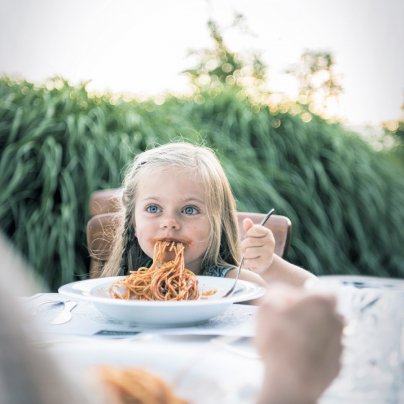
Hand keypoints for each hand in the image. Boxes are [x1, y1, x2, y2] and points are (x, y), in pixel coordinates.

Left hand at [241, 218, 274, 273]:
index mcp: (268, 233)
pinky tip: (251, 262)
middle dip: (243, 246)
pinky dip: (246, 263)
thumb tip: (246, 220)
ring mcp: (268, 252)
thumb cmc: (255, 246)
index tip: (250, 237)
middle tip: (246, 249)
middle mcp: (270, 241)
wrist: (264, 263)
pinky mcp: (265, 262)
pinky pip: (249, 261)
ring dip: (245, 255)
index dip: (248, 234)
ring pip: (248, 252)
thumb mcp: (252, 236)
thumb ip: (249, 228)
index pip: (252, 230)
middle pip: (249, 241)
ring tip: (249, 255)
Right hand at [255, 285, 343, 403]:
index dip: (299, 297)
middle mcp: (336, 319)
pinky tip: (298, 357)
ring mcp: (340, 343)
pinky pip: (325, 352)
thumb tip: (282, 292)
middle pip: (322, 310)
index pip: (314, 290)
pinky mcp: (337, 364)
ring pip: (325, 331)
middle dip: (307, 314)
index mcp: (322, 301)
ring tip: (291, 343)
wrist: (290, 383)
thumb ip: (276, 292)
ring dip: (311, 333)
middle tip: (287, 324)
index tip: (287, 306)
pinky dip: (314, 352)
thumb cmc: (278, 341)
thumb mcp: (266, 306)